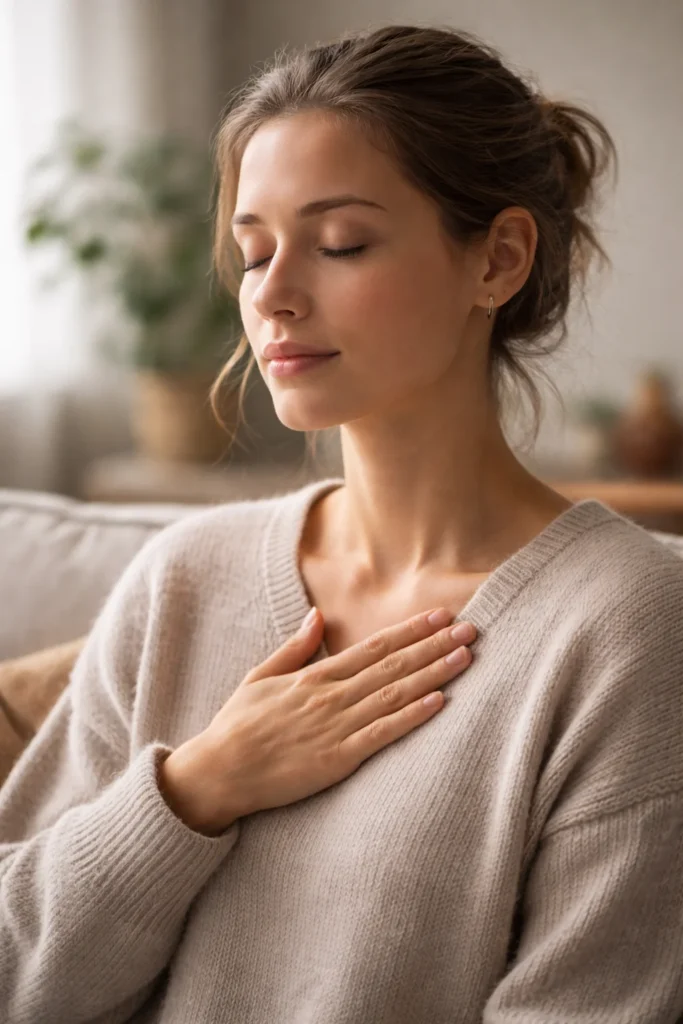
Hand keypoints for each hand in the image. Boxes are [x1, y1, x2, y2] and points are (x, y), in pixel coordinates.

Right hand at [159, 606, 476, 835]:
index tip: (440, 615)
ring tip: (464, 657)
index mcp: (315, 675)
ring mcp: (336, 726)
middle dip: (434, 645)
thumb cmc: (237, 725)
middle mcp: (331, 695)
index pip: (374, 646)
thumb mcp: (260, 676)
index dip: (411, 630)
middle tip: (471, 628)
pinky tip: (440, 702)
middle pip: (393, 665)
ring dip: (433, 674)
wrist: (219, 771)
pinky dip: (412, 716)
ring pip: (394, 694)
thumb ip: (295, 647)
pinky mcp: (338, 758)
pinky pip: (382, 733)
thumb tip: (318, 615)